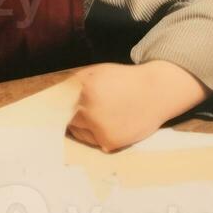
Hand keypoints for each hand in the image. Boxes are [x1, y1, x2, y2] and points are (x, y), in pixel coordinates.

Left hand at [67, 61, 212, 152]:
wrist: (157, 92)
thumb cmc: (126, 80)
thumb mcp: (99, 71)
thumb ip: (76, 83)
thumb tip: (54, 97)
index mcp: (86, 89)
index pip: (60, 102)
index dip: (61, 104)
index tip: (56, 108)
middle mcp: (90, 109)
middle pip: (68, 117)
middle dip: (75, 113)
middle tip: (90, 110)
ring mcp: (99, 128)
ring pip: (78, 131)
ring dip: (83, 126)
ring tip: (103, 116)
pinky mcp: (109, 141)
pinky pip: (92, 141)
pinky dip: (96, 135)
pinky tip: (110, 124)